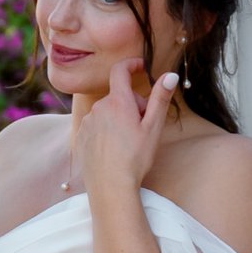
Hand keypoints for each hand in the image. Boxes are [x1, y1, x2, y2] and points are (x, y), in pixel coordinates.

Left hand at [75, 57, 175, 196]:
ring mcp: (88, 122)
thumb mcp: (153, 128)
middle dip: (133, 105)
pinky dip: (107, 130)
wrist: (110, 187)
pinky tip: (114, 149)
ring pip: (108, 112)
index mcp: (118, 102)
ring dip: (120, 119)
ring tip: (129, 143)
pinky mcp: (82, 136)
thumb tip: (170, 75)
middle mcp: (99, 107)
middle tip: (144, 127)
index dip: (131, 64)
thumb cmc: (135, 158)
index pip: (120, 70)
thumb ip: (160, 98)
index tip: (141, 67)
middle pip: (119, 96)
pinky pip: (97, 125)